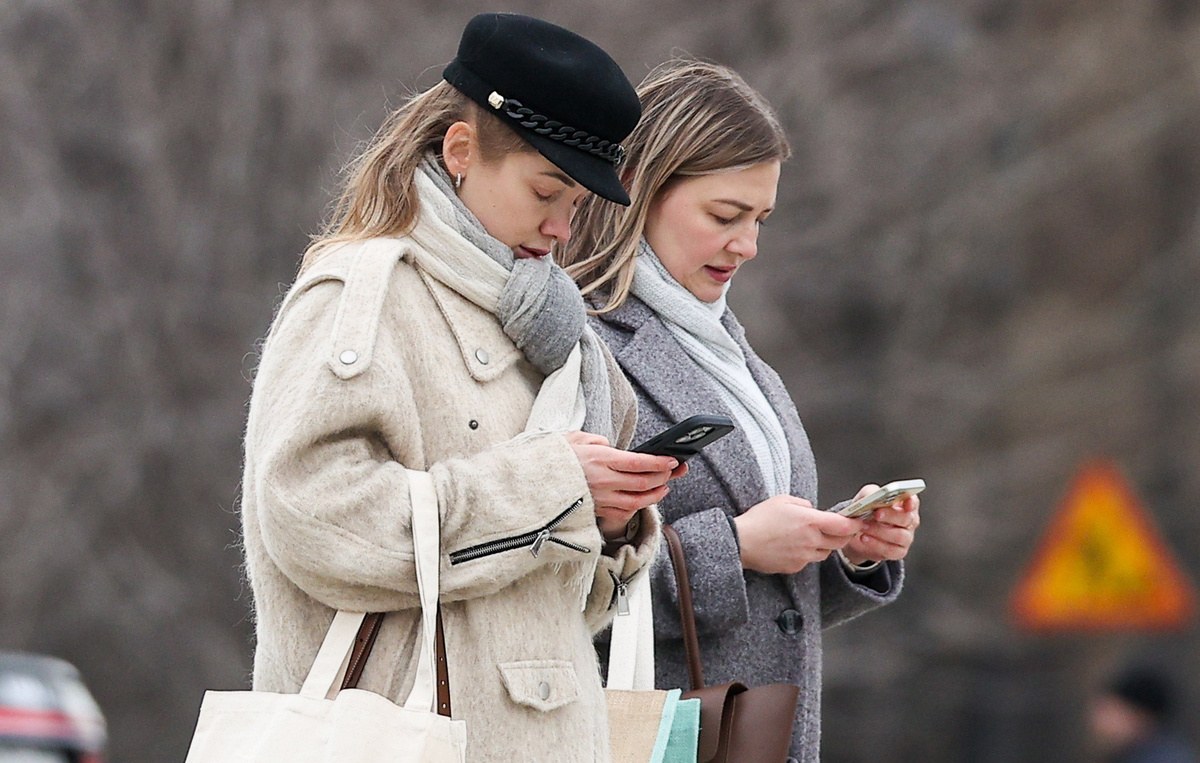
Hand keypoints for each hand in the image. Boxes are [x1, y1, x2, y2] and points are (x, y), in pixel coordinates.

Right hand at [565, 431, 686, 538]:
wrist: (532, 483)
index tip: (673, 460)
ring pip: (637, 501)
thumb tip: (612, 448)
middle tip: (673, 471)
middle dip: (663, 477)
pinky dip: (637, 506)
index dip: (660, 462)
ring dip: (655, 494)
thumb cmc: (554, 459)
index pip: (639, 462)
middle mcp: (603, 481)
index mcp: (600, 459)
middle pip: (643, 483)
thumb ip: (598, 441)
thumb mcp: (575, 439)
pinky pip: (623, 512)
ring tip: (664, 487)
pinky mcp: (596, 511)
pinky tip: (642, 499)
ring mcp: (600, 499)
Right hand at [733, 495, 863, 573]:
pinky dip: (808, 553)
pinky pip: (809, 560)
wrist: (742, 542)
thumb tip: (813, 510)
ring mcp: (804, 556)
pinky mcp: (795, 567)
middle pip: (840, 542)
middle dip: (844, 535)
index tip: (858, 521)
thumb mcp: (783, 500)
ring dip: (825, 545)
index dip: (855, 524)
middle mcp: (811, 541)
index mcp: (810, 521)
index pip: (844, 526)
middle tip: (840, 528)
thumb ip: (804, 504)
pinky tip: (794, 546)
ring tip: (811, 536)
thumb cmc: (759, 519)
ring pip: (826, 552)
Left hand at [841, 484, 919, 565]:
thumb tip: (872, 497)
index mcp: (904, 504)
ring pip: (900, 536)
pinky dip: (876, 544)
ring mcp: (906, 537)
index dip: (911, 501)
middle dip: (891, 515)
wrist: (857, 533)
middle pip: (907, 518)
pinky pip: (891, 550)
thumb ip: (870, 494)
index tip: (907, 502)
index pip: (913, 501)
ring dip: (880, 531)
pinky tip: (865, 538)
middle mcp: (909, 521)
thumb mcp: (866, 497)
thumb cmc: (866, 512)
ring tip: (864, 526)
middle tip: (876, 514)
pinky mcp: (898, 552)